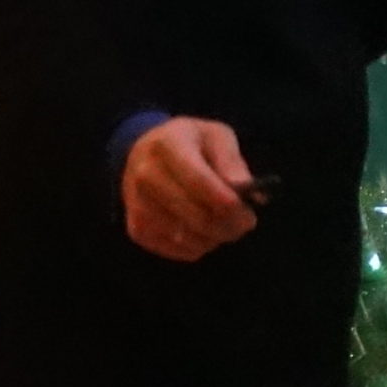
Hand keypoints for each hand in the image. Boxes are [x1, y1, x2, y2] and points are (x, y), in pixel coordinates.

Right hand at [121, 117, 259, 261]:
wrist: (142, 154)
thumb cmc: (189, 143)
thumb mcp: (216, 136)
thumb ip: (232, 161)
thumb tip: (247, 190)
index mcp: (168, 146)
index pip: (199, 181)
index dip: (227, 202)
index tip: (248, 213)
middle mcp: (146, 176)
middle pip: (196, 216)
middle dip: (229, 225)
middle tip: (246, 222)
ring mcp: (138, 205)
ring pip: (190, 238)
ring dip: (216, 237)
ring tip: (225, 223)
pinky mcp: (137, 230)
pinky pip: (179, 250)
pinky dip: (199, 246)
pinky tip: (203, 230)